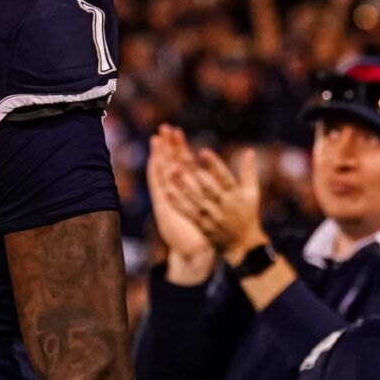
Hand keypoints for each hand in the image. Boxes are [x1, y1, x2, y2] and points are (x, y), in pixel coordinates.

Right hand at [148, 126, 216, 280]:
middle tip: (164, 127)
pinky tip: (154, 162)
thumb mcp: (213, 208)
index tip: (176, 130)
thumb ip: (218, 189)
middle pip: (170, 163)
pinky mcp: (164, 208)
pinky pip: (159, 188)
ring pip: (162, 172)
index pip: (182, 162)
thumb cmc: (206, 230)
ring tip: (156, 139)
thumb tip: (224, 174)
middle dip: (168, 145)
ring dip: (159, 156)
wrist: (195, 252)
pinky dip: (156, 175)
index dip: (178, 147)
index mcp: (188, 189)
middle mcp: (176, 191)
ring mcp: (168, 198)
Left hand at [174, 146, 266, 263]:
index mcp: (236, 195)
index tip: (203, 151)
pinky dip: (178, 203)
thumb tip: (249, 150)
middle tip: (181, 156)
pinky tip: (167, 192)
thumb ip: (249, 172)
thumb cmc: (247, 214)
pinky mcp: (203, 227)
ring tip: (169, 171)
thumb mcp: (252, 193)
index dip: (214, 164)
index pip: (225, 177)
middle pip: (208, 187)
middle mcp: (225, 206)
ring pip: (196, 200)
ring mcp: (213, 217)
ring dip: (182, 186)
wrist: (243, 245)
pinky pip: (189, 214)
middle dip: (195, 172)